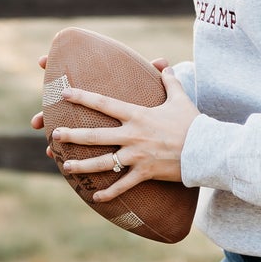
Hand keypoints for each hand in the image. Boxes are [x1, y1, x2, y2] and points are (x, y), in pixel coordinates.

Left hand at [36, 57, 198, 200]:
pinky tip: (95, 196)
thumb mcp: (180, 98)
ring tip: (66, 166)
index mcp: (137, 115)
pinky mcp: (145, 173)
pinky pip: (123, 185)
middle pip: (95, 135)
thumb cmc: (193, 123)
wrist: (206, 149)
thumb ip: (170, 81)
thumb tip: (165, 65)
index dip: (83, 97)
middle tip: (54, 135)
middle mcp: (133, 135)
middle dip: (72, 135)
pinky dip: (109, 192)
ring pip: (103, 162)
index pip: (104, 103)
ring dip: (82, 166)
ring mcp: (137, 155)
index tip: (65, 94)